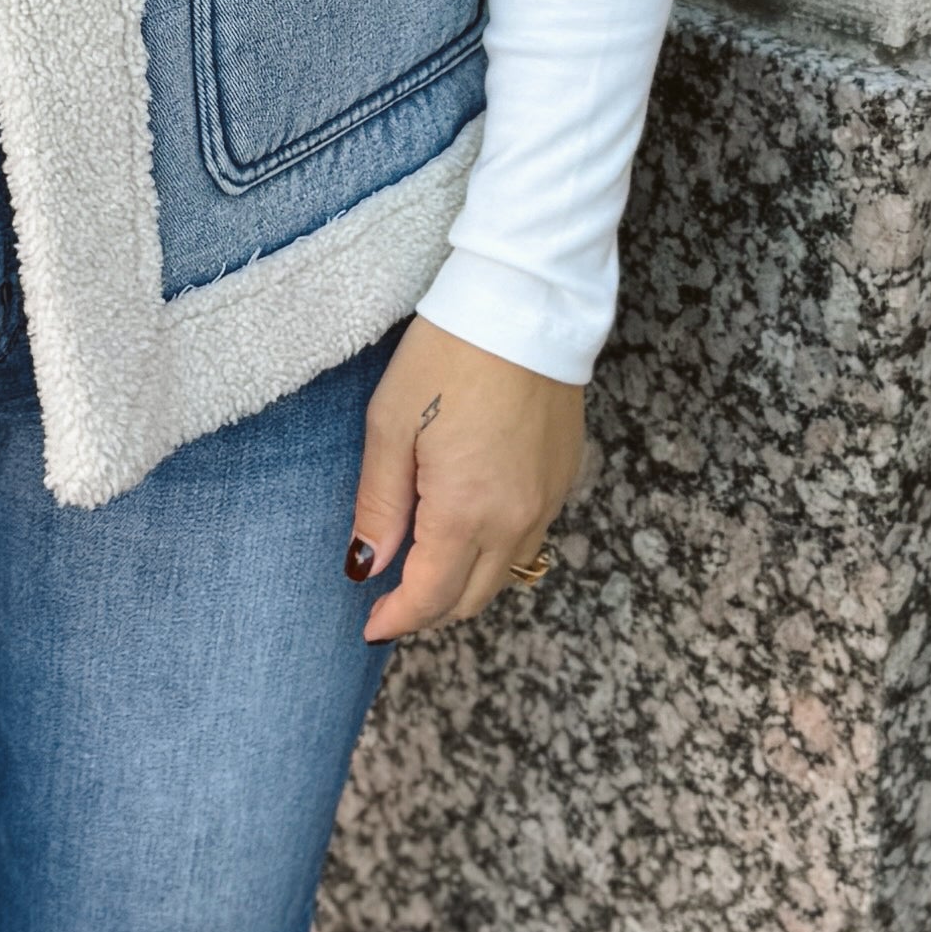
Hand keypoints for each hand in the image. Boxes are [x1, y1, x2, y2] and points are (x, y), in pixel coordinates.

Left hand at [347, 321, 586, 641]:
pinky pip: (529, 538)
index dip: (397, 620)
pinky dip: (494, 550)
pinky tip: (466, 525)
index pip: (431, 597)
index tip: (370, 626)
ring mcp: (548, 500)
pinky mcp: (564, 477)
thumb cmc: (447, 356)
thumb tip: (366, 565)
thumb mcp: (390, 426)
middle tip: (391, 600)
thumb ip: (379, 505)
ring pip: (504, 574)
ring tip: (424, 565)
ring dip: (463, 584)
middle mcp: (516, 519)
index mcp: (467, 511)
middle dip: (428, 611)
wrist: (524, 305)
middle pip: (471, 598)